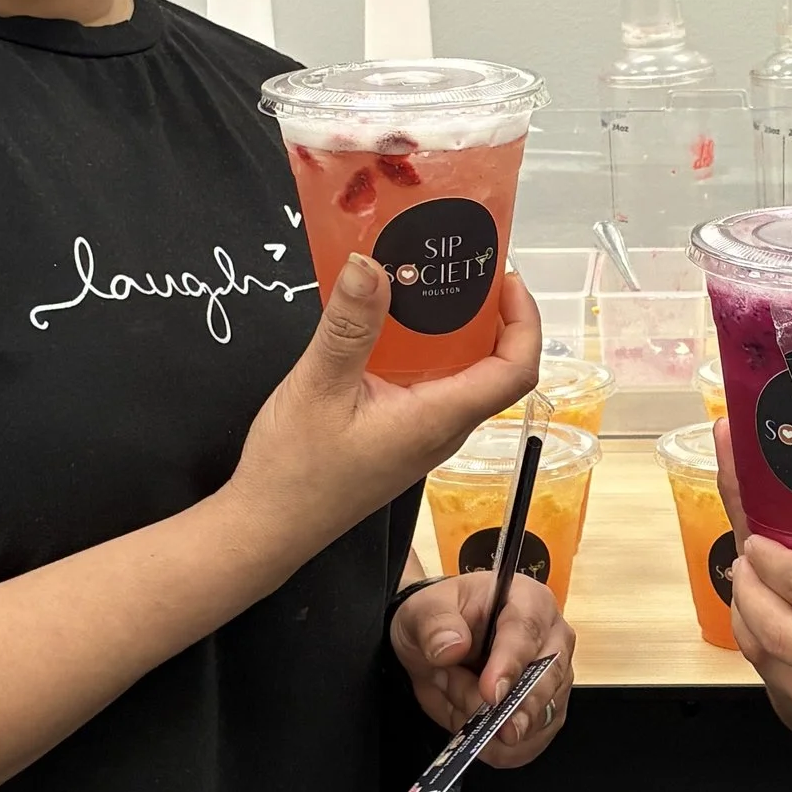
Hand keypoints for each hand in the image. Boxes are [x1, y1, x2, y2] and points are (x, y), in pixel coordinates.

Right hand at [225, 264, 541, 579]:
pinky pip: (432, 386)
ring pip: (462, 377)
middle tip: (462, 267)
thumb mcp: (317, 386)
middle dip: (491, 314)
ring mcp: (423, 435)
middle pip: (494, 369)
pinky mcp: (400, 436)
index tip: (504, 278)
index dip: (524, 321)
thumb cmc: (293, 470)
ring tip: (429, 283)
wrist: (267, 527)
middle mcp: (442, 428)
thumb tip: (370, 263)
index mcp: (438, 419)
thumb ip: (349, 326)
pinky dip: (427, 349)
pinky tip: (393, 325)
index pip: (514, 371)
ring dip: (458, 331)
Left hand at [391, 569, 575, 759]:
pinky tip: (479, 740)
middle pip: (550, 677)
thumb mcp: (423, 612)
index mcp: (527, 600)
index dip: (510, 664)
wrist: (437, 644)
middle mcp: (551, 637)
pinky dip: (504, 749)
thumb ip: (435, 625)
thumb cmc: (439, 620)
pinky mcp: (546, 710)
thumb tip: (452, 646)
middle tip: (491, 729)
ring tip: (460, 711)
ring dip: (499, 726)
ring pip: (544, 713)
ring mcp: (554, 676)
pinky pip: (535, 740)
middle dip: (518, 707)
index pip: (527, 631)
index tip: (491, 693)